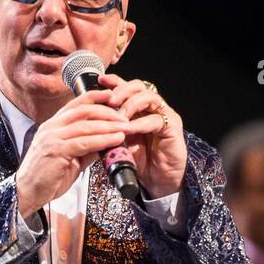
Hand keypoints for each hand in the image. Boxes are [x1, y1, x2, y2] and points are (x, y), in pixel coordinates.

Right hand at [15, 91, 134, 215]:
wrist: (27, 193)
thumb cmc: (47, 178)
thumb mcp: (69, 159)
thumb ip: (86, 149)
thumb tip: (106, 143)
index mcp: (53, 125)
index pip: (76, 104)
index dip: (95, 97)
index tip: (112, 96)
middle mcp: (51, 127)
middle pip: (83, 111)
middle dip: (107, 112)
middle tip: (125, 117)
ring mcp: (52, 138)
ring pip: (86, 125)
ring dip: (109, 126)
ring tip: (125, 128)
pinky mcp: (56, 151)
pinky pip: (84, 142)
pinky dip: (103, 140)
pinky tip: (115, 140)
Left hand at [95, 72, 187, 198]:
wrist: (158, 181)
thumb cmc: (141, 162)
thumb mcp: (120, 143)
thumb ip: (110, 130)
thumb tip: (91, 121)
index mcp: (138, 109)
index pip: (126, 88)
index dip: (114, 82)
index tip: (100, 82)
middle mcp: (152, 108)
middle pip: (138, 86)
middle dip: (122, 90)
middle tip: (110, 101)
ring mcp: (163, 115)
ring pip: (149, 97)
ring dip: (131, 104)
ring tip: (119, 117)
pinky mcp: (172, 127)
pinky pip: (156, 118)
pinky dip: (140, 123)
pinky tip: (129, 129)